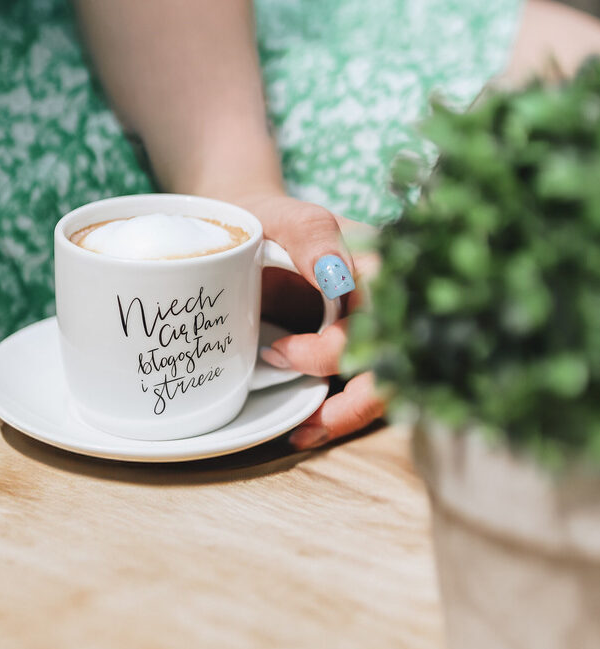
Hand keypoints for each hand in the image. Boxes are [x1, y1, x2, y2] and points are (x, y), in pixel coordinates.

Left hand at [240, 192, 384, 448]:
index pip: (384, 318)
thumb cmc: (267, 219)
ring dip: (350, 416)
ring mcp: (374, 327)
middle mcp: (387, 301)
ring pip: (387, 385)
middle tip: (306, 420)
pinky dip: (340, 414)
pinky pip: (363, 389)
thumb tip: (337, 277)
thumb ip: (312, 236)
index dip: (336, 348)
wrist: (251, 227)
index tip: (280, 352)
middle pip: (397, 364)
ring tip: (305, 433)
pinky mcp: (354, 348)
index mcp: (380, 266)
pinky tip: (309, 428)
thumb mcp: (285, 215)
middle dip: (356, 403)